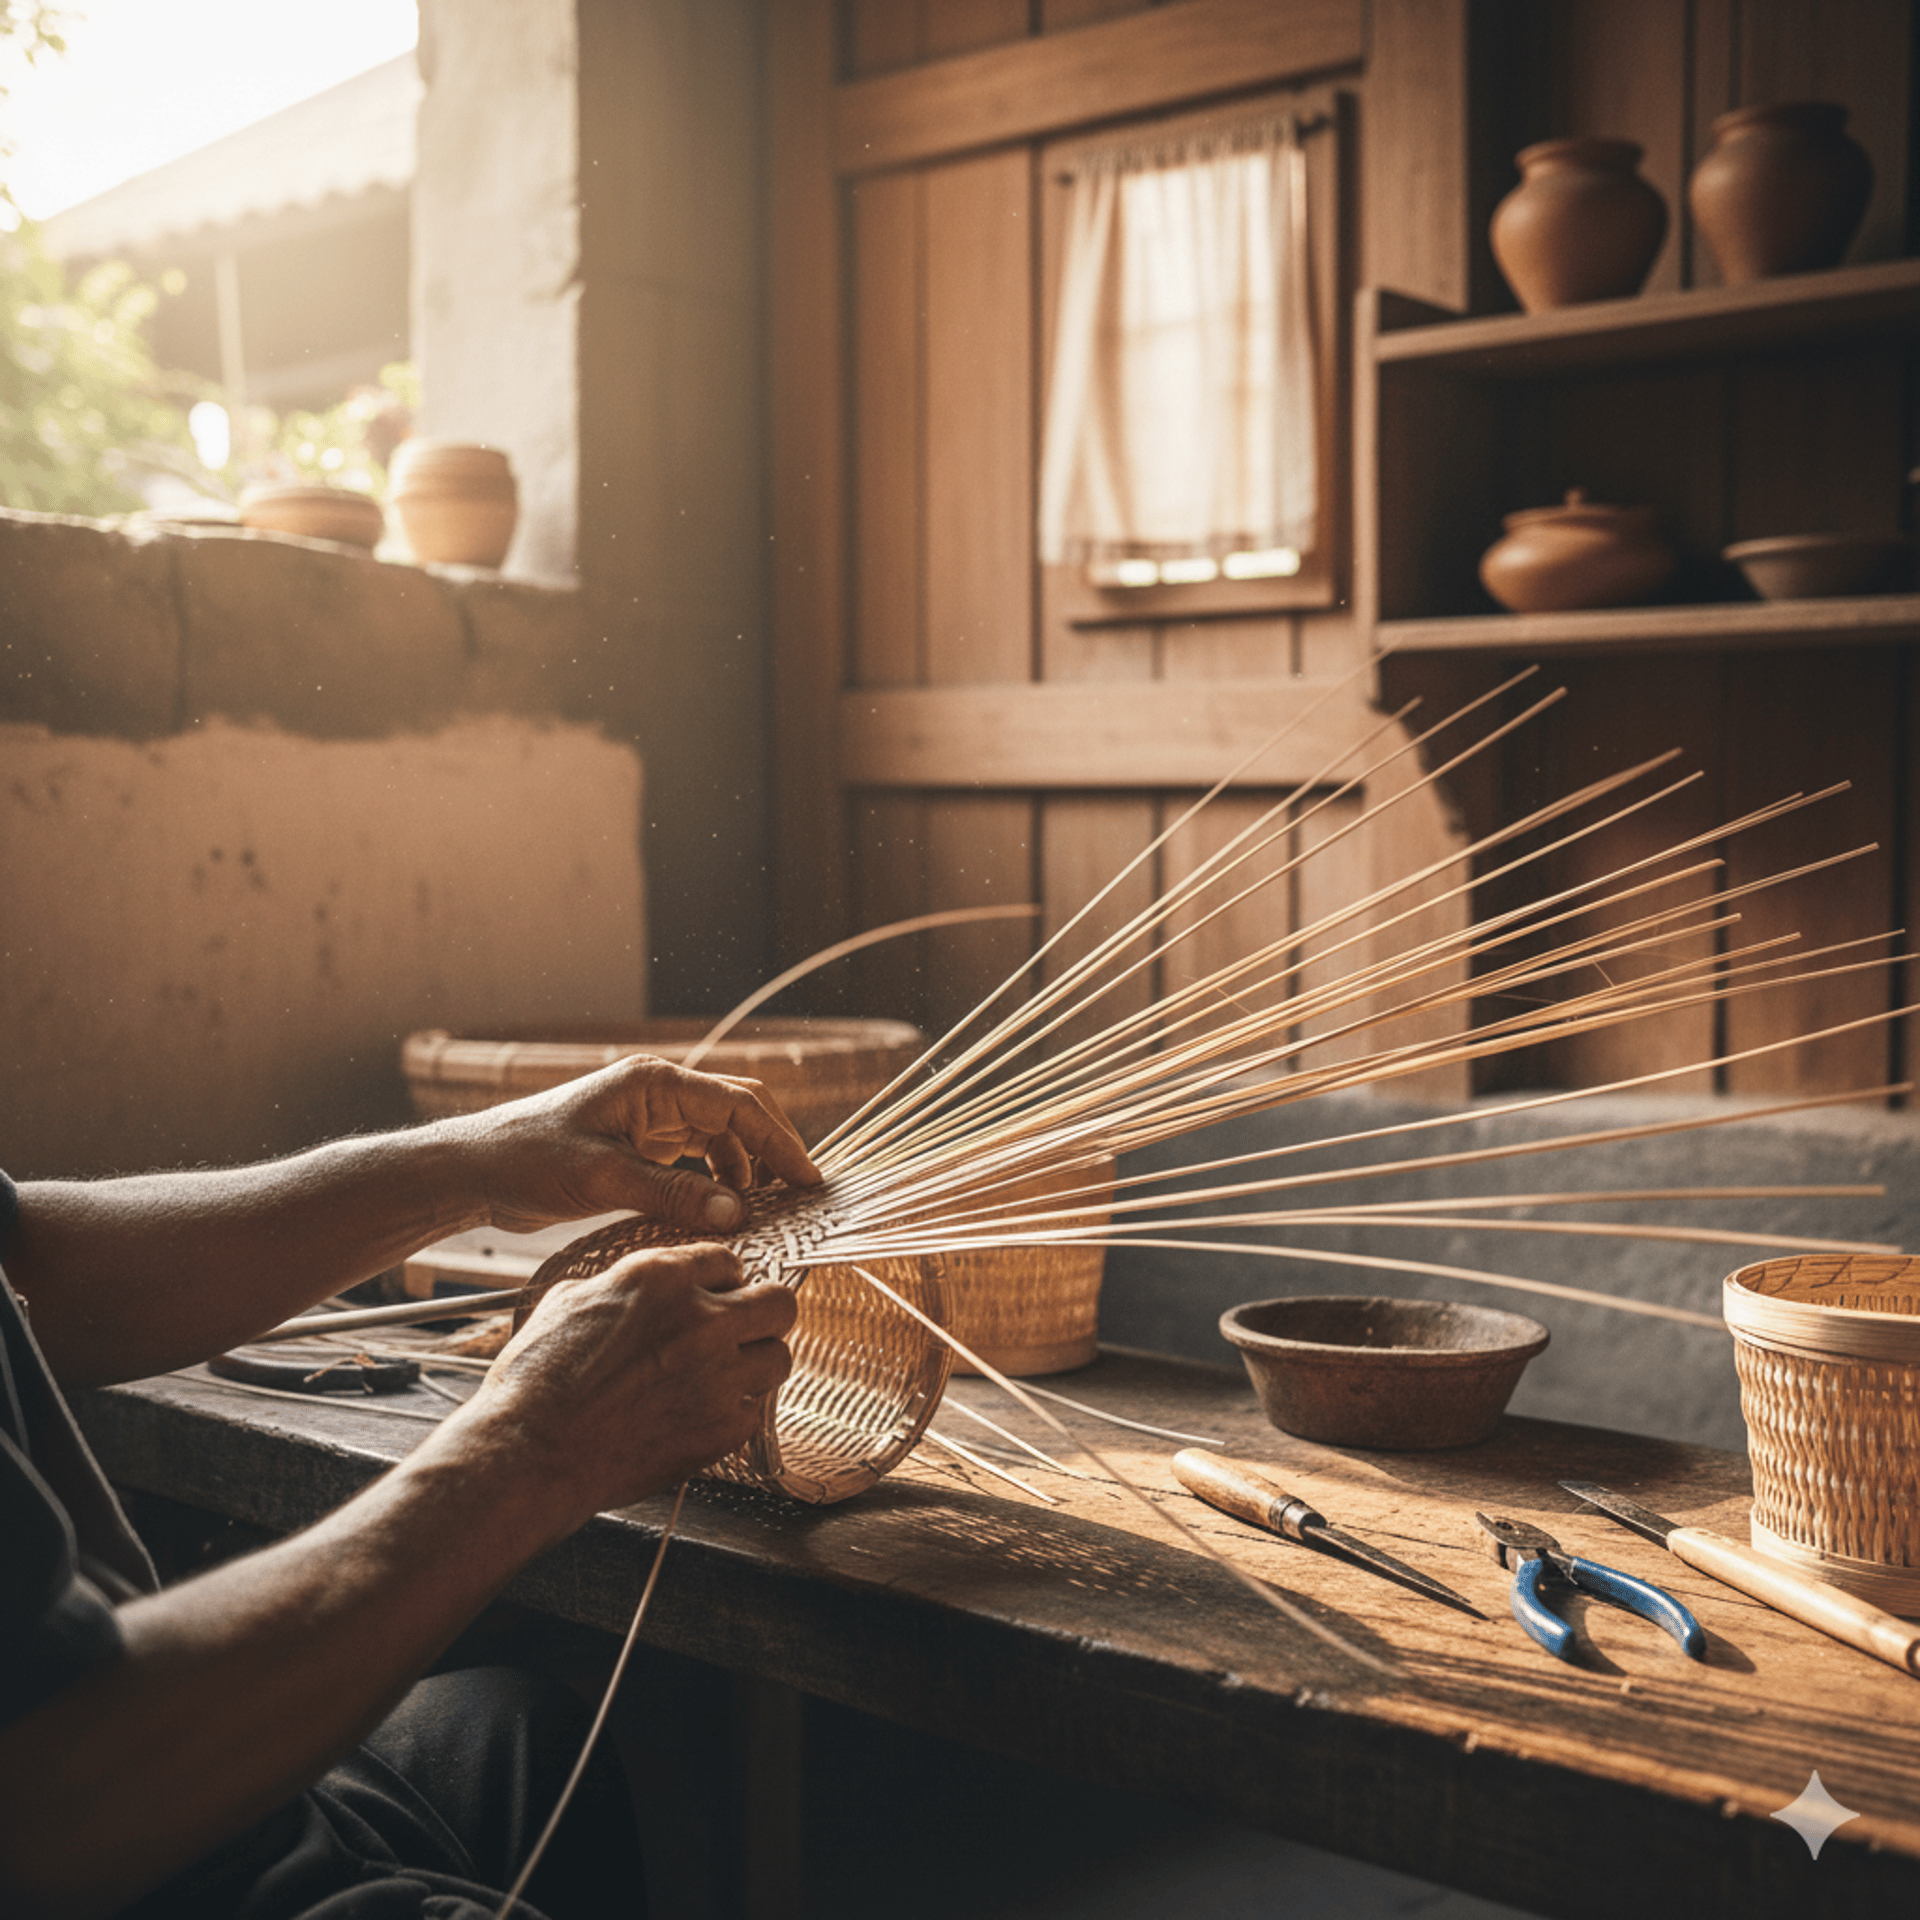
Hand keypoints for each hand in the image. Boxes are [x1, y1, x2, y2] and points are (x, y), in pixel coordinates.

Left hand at [451, 1053, 823, 1237]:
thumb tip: (736, 1213)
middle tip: (803, 1192)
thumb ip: (672, 1194)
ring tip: (768, 1207)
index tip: (809, 1179)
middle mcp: (658, 1092)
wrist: (475, 1171)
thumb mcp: (602, 1180)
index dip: (779, 1141)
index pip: (737, 1104)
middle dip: (773, 1148)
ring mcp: (649, 1117)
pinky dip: (717, 1178)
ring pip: (720, 1134)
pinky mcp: (638, 1144)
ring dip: (747, 1167)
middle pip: (738, 1111)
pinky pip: (695, 1155)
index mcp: (654, 1083)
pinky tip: (724, 1208)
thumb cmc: (528, 1161)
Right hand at [460, 1241, 797, 1515]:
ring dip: (756, 1364)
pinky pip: (756, 1411)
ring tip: (727, 1375)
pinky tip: (704, 1414)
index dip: (722, 1281)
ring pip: (779, 1357)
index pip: (728, 1261)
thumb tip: (632, 1288)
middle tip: (743, 1330)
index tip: (716, 1296)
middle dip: (763, 1314)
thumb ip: (619, 1285)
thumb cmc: (536, 1381)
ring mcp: (718, 1376)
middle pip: (779, 1303)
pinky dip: (736, 1413)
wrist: (530, 1454)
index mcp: (660, 1277)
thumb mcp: (567, 1302)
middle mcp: (700, 1320)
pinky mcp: (722, 1428)